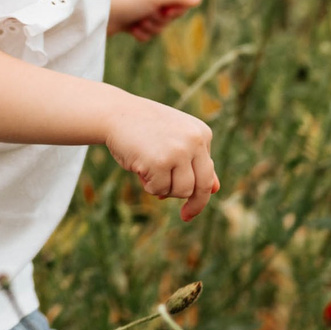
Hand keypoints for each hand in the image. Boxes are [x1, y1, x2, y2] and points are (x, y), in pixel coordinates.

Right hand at [103, 94, 219, 220]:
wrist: (114, 113)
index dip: (201, 193)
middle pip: (202, 185)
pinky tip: (139, 168)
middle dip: (194, 204)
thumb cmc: (144, 129)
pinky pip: (159, 189)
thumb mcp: (175, 141)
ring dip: (164, 189)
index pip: (208, 172)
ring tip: (149, 172)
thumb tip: (216, 189)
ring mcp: (178, 151)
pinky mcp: (160, 161)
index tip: (191, 211)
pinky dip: (148, 185)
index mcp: (202, 134)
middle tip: (185, 216)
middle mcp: (195, 141)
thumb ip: (195, 162)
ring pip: (182, 191)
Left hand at [111, 0, 202, 39]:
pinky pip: (147, 32)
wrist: (93, 15)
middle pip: (172, 13)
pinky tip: (131, 30)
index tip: (166, 9)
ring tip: (136, 23)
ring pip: (160, 25)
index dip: (177, 7)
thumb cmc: (124, 0)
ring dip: (151, 28)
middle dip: (162, 19)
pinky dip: (141, 34)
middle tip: (147, 15)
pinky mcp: (130, 21)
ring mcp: (139, 8)